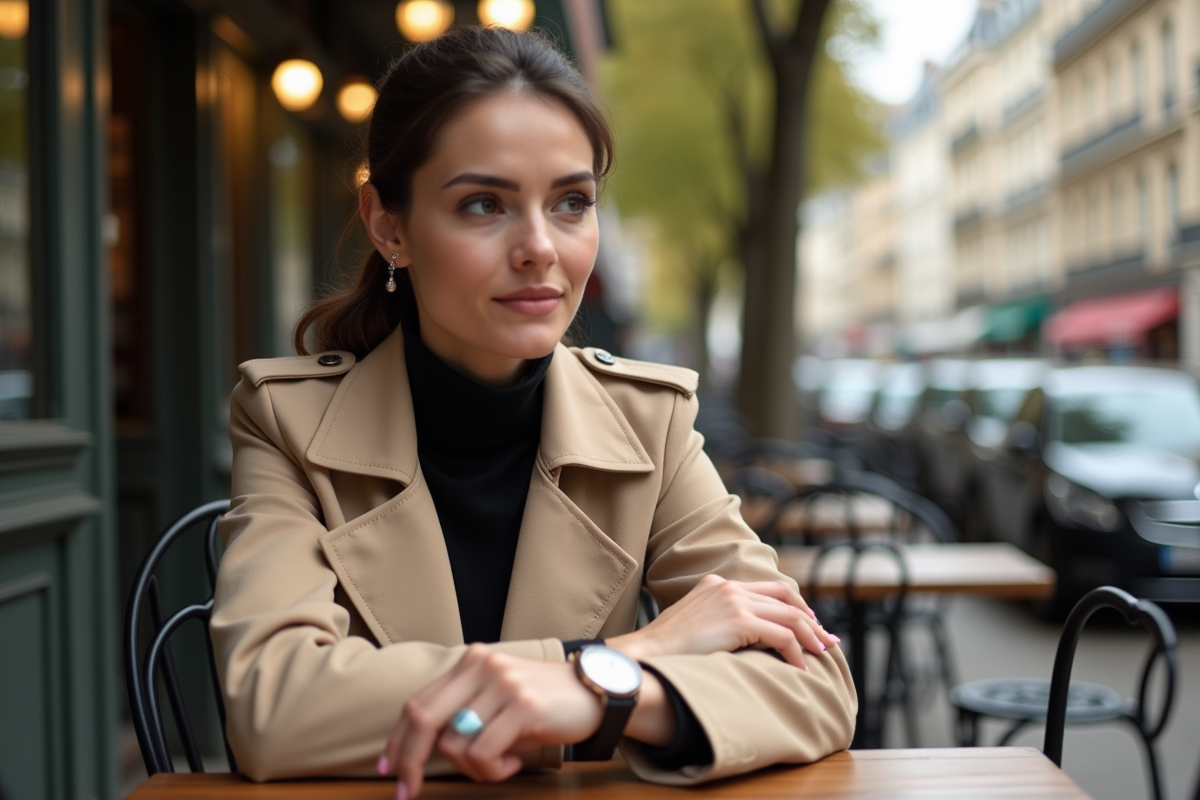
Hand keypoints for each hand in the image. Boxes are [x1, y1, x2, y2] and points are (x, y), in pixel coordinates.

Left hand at [378, 644, 601, 797]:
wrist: (597, 693)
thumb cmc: (544, 704)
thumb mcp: (497, 699)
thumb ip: (462, 711)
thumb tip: (418, 750)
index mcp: (470, 662)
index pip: (418, 703)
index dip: (398, 740)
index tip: (389, 770)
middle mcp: (481, 665)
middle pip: (423, 718)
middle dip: (409, 761)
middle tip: (407, 792)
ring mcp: (501, 683)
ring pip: (454, 743)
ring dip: (472, 769)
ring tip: (500, 764)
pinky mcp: (521, 705)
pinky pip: (483, 753)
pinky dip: (493, 770)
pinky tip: (513, 762)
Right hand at [608, 574, 839, 669]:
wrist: (646, 654)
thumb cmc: (665, 650)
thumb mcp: (695, 624)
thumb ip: (718, 621)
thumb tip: (741, 640)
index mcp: (718, 584)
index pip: (769, 589)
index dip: (794, 606)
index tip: (809, 625)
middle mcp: (729, 587)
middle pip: (786, 598)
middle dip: (811, 619)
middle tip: (827, 640)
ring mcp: (734, 601)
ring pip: (790, 617)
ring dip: (810, 637)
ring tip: (822, 654)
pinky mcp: (738, 621)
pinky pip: (782, 637)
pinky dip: (796, 653)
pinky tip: (801, 669)